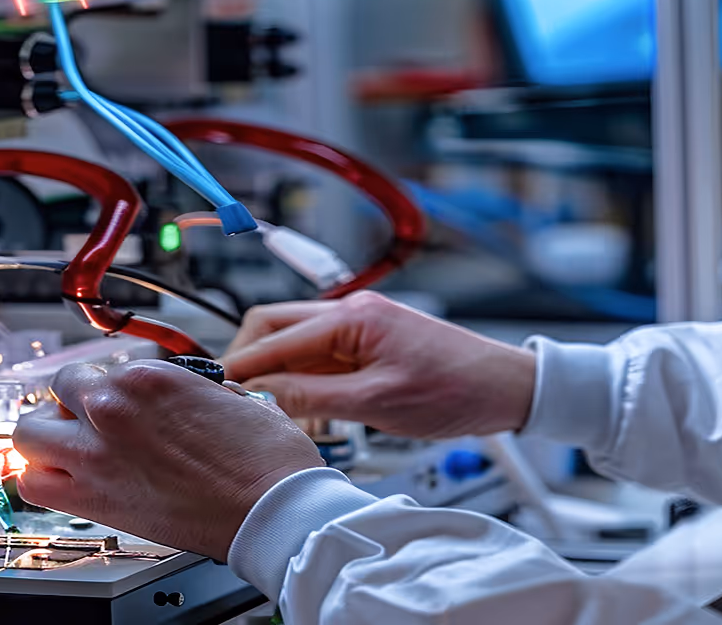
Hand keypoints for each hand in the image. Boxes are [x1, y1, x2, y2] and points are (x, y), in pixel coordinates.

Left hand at [13, 360, 323, 561]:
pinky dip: (40, 482)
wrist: (271, 507)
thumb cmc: (263, 459)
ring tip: (65, 449)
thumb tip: (190, 399)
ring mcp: (97, 453)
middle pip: (58, 389)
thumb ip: (196, 391)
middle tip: (86, 420)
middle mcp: (113, 407)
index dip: (109, 388)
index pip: (103, 371)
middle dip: (69, 403)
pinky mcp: (95, 498)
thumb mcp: (235, 397)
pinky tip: (62, 482)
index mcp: (149, 376)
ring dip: (44, 437)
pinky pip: (33, 486)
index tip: (117, 404)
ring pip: (28, 433)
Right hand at [221, 291, 535, 439]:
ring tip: (264, 409)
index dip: (240, 365)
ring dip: (275, 373)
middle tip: (233, 399)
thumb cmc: (456, 389)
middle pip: (274, 327)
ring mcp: (359, 327)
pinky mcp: (368, 345)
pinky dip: (300, 380)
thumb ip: (312, 398)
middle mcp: (351, 312)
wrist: (505, 389)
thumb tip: (260, 396)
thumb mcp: (376, 403)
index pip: (274, 334)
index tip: (216, 392)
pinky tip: (298, 407)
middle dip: (250, 361)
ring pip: (294, 343)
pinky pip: (318, 357)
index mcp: (352, 316)